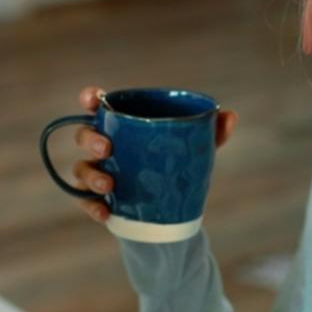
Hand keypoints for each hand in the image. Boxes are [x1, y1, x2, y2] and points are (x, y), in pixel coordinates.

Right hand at [65, 85, 237, 223]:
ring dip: (91, 175)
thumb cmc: (175, 167)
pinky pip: (84, 201)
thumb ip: (211, 133)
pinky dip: (92, 207)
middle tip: (107, 148)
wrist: (170, 210)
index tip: (93, 99)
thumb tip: (230, 116)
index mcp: (122, 126)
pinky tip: (105, 213)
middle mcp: (103, 146)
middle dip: (91, 139)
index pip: (99, 106)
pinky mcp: (97, 199)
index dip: (90, 98)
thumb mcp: (195, 150)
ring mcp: (98, 172)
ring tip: (109, 185)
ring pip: (81, 169)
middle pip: (84, 135)